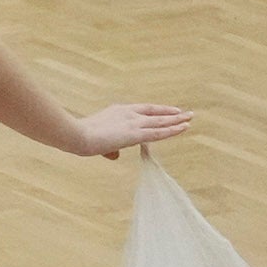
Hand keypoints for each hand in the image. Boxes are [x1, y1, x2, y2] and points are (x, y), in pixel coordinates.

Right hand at [67, 101, 192, 157]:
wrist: (75, 134)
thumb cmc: (78, 137)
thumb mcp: (95, 141)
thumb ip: (109, 148)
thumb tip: (115, 156)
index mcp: (118, 111)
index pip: (143, 110)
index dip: (157, 111)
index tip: (169, 111)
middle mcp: (129, 114)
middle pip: (155, 113)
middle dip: (171, 113)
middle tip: (185, 113)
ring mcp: (133, 123)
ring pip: (161, 121)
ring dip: (177, 119)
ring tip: (190, 117)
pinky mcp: (135, 134)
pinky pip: (159, 132)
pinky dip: (173, 129)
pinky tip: (185, 127)